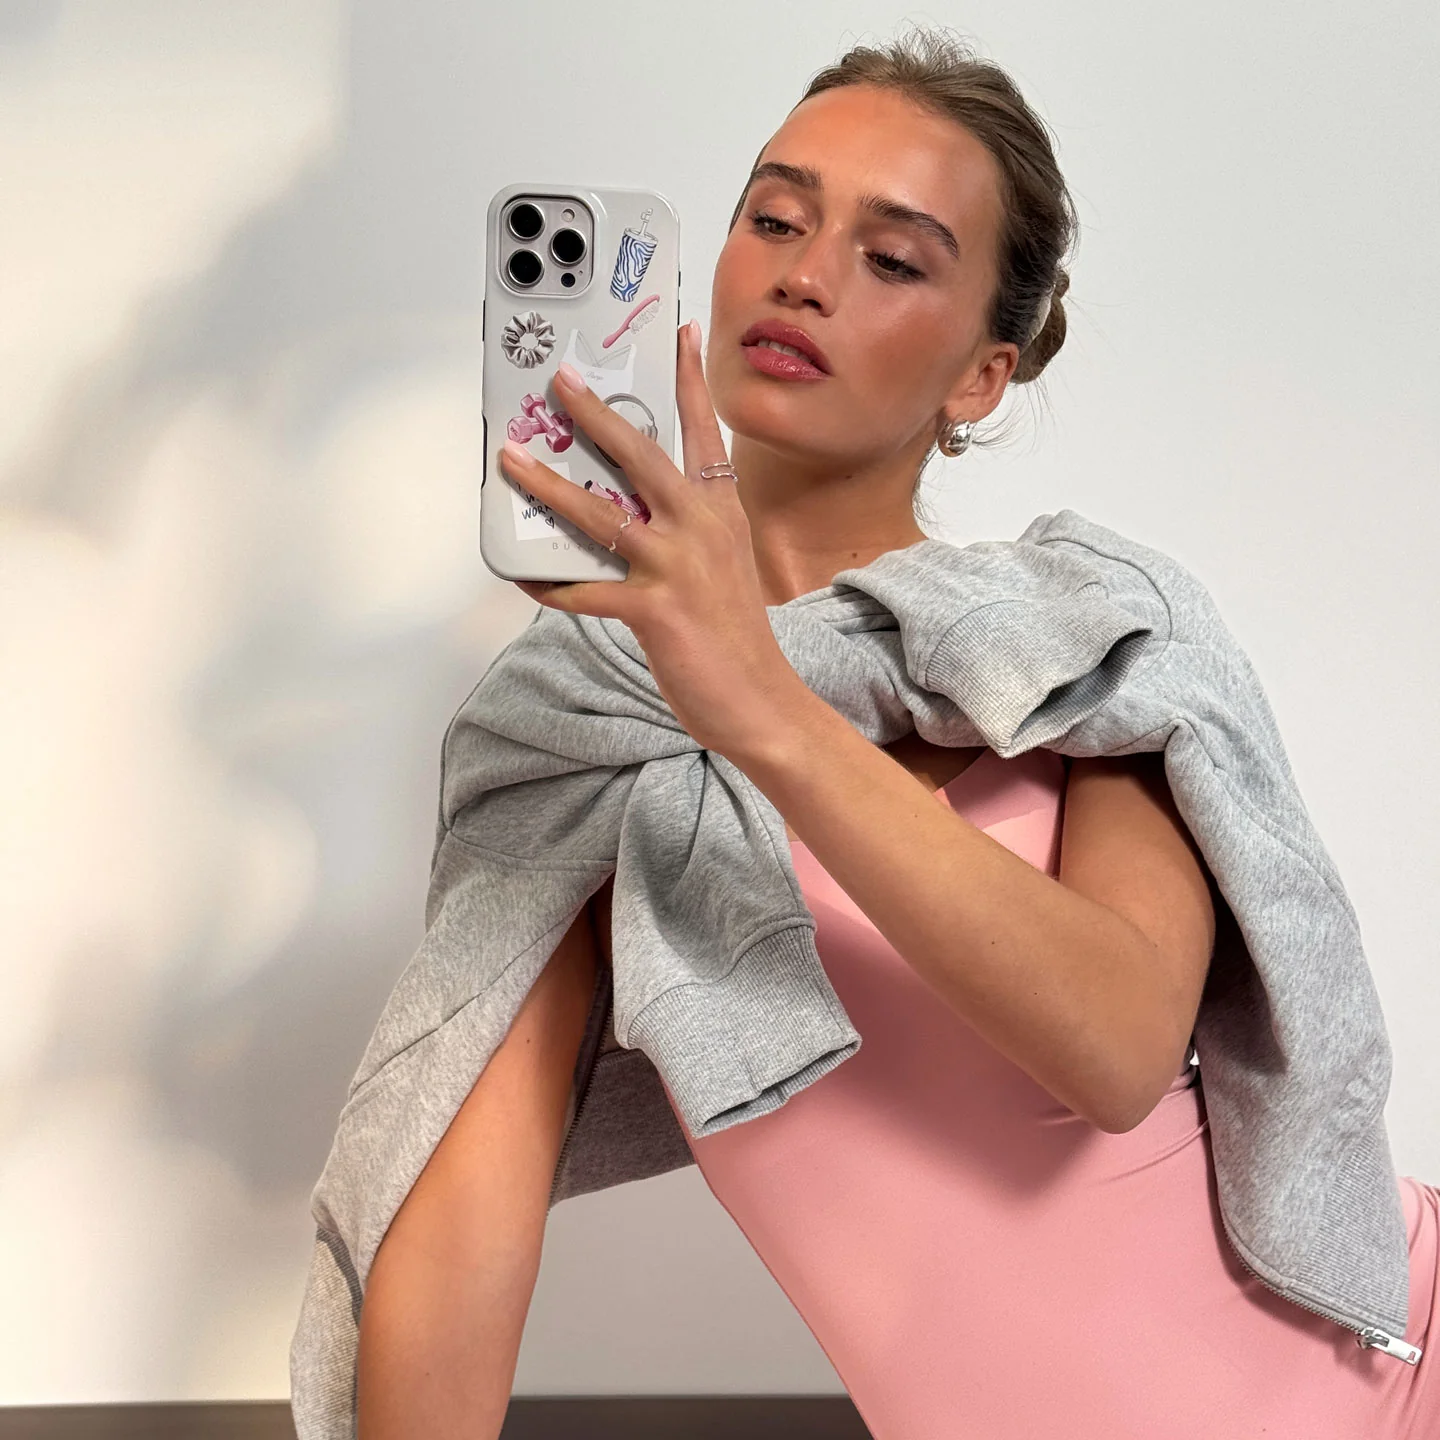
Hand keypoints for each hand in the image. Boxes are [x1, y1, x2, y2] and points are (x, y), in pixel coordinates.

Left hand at [499, 320, 802, 757]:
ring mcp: (678, 568)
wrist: (761, 701)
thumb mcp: (722, 567)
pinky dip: (551, 584)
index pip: (705, 431)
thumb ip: (685, 532)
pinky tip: (525, 577)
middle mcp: (702, 529)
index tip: (682, 331)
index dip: (690, 379)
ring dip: (550, 484)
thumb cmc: (736, 638)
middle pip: (642, 454)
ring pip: (601, 513)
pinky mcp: (654, 611)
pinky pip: (586, 591)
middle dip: (597, 412)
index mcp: (722, 512)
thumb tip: (627, 514)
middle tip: (561, 378)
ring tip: (512, 458)